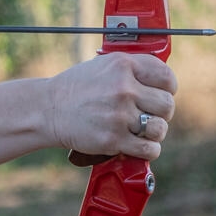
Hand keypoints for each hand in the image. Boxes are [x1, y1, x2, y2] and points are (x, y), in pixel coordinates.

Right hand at [44, 52, 176, 160]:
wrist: (48, 109)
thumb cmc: (77, 88)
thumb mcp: (103, 66)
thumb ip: (133, 70)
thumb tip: (164, 83)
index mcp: (123, 65)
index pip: (167, 78)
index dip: (167, 89)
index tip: (159, 94)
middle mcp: (123, 87)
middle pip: (167, 105)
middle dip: (160, 112)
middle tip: (146, 115)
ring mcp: (119, 114)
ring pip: (160, 128)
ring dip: (154, 133)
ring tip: (140, 130)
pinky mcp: (114, 138)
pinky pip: (150, 149)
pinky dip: (147, 150)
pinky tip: (136, 145)